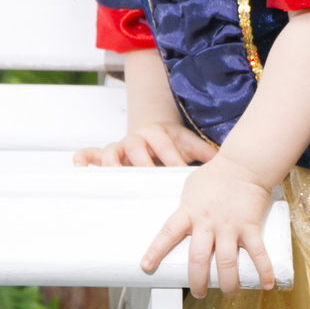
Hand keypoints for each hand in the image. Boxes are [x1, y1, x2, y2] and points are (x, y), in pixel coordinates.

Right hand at [73, 122, 215, 168]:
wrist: (155, 131)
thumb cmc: (175, 143)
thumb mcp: (191, 145)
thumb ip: (207, 153)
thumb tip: (230, 163)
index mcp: (158, 134)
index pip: (164, 145)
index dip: (171, 158)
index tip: (180, 171)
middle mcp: (137, 138)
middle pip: (136, 148)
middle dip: (142, 163)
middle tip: (148, 176)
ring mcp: (120, 146)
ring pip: (110, 151)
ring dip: (111, 162)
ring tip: (113, 174)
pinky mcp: (107, 153)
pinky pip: (90, 153)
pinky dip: (84, 158)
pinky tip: (79, 166)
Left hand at [140, 153, 275, 295]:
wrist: (244, 163)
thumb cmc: (215, 175)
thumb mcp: (190, 189)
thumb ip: (185, 209)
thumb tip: (180, 227)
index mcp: (189, 212)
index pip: (168, 233)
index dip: (156, 251)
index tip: (146, 267)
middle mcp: (207, 222)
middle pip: (199, 258)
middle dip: (197, 281)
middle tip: (199, 293)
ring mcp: (230, 225)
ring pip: (226, 262)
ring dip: (227, 283)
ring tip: (228, 293)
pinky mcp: (250, 226)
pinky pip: (258, 252)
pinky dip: (264, 270)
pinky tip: (267, 285)